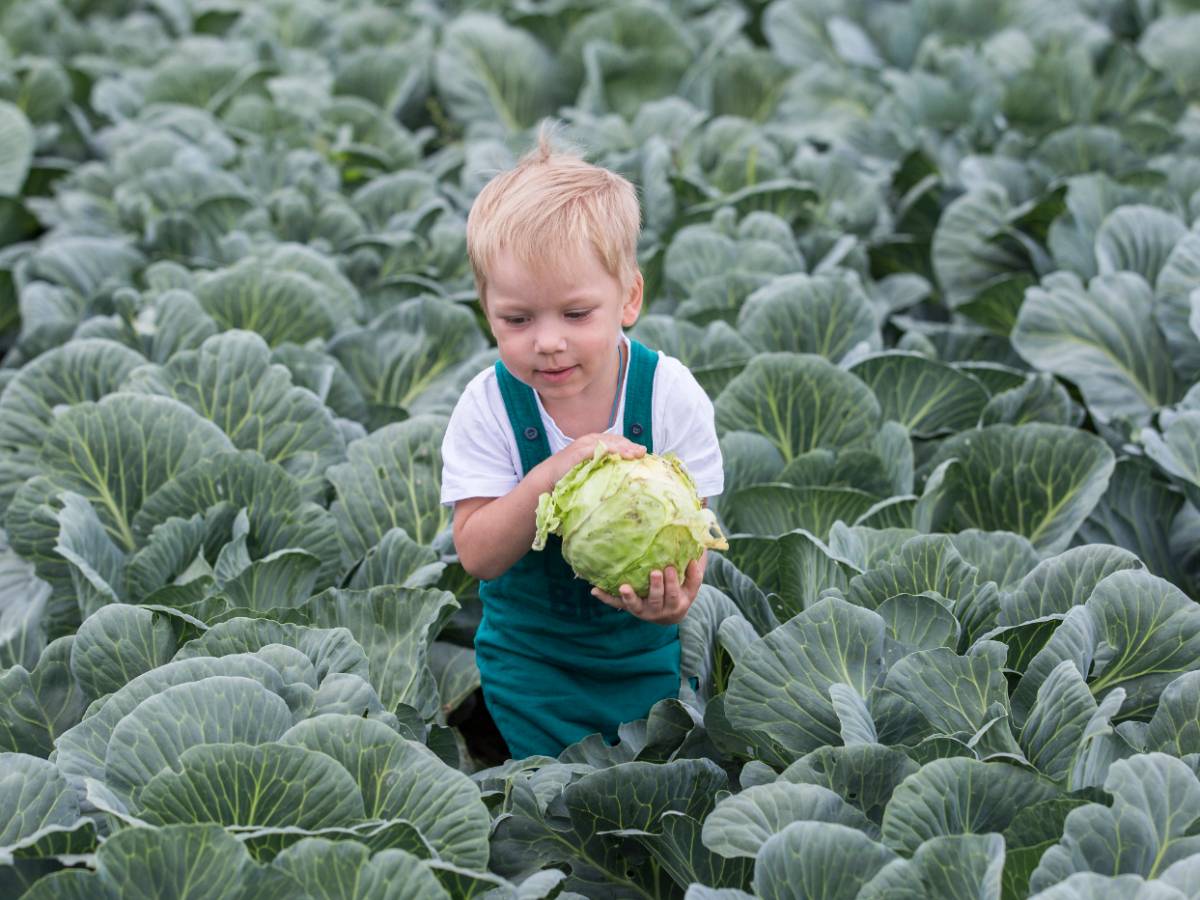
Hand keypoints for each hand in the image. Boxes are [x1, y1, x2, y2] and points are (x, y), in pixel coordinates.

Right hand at [552, 432, 644, 482]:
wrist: (548, 478)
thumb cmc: (570, 476)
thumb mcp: (591, 469)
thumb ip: (605, 466)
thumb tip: (625, 474)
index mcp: (595, 442)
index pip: (617, 441)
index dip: (630, 446)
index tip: (643, 453)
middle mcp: (590, 440)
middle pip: (615, 440)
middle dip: (630, 446)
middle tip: (643, 453)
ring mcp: (583, 445)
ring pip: (607, 443)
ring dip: (622, 447)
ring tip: (634, 454)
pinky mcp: (577, 452)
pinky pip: (595, 450)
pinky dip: (607, 451)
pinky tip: (618, 455)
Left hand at [591, 551, 707, 624]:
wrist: (668, 616)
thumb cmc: (681, 593)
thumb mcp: (691, 585)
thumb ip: (696, 569)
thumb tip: (700, 547)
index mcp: (677, 603)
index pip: (676, 593)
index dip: (674, 582)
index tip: (671, 567)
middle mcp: (660, 610)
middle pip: (658, 599)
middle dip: (656, 587)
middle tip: (653, 572)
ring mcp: (644, 611)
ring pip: (636, 605)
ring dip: (629, 596)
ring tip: (623, 587)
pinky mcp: (630, 609)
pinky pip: (617, 605)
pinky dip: (606, 598)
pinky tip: (595, 590)